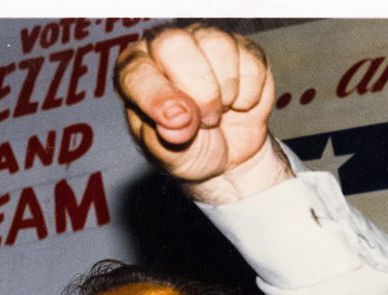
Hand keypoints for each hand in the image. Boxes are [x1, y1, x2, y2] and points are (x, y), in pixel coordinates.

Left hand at [116, 24, 292, 204]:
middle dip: (198, 92)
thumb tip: (178, 119)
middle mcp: (166, 48)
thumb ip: (166, 140)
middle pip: (175, 44)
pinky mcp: (242, 50)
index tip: (178, 122)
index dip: (158, 96)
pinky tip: (240, 103)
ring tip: (222, 111)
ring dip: (227, 91)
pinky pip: (251, 62)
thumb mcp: (170, 157)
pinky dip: (250, 93)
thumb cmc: (189, 150)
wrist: (230, 158)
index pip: (137, 70)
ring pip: (217, 45)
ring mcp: (205, 43)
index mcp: (136, 72)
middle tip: (207, 121)